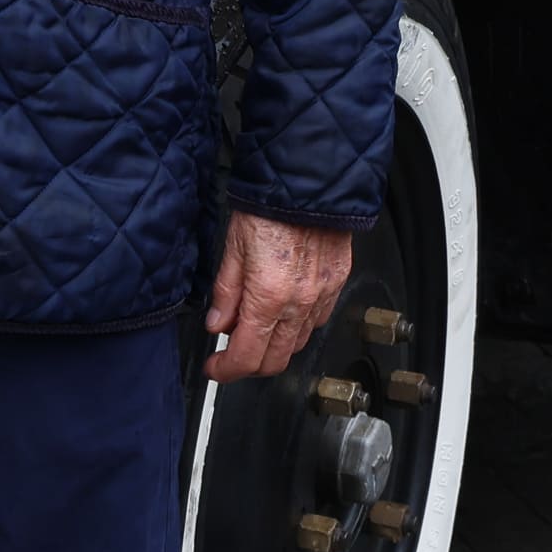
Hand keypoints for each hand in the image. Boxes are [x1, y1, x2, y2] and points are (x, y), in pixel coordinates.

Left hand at [204, 214, 352, 381]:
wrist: (308, 180)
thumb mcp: (233, 247)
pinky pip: (318, 320)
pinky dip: (298, 327)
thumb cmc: (270, 206)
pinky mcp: (337, 283)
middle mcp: (299, 302)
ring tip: (256, 330)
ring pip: (298, 344)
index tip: (214, 367)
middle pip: (275, 361)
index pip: (246, 357)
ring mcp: (322, 295)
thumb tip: (217, 323)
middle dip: (249, 366)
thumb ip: (225, 292)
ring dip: (274, 347)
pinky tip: (285, 313)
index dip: (225, 370)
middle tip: (230, 355)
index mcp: (268, 296)